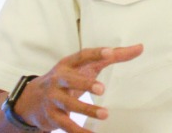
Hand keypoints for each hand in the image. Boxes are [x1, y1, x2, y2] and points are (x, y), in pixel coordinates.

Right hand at [18, 44, 143, 132]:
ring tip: (105, 114)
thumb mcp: (85, 66)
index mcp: (68, 64)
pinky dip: (79, 132)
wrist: (32, 99)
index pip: (82, 56)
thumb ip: (113, 57)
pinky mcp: (52, 116)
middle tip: (102, 89)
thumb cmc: (67, 78)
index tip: (110, 52)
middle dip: (84, 84)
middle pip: (70, 80)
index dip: (96, 54)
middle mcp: (58, 79)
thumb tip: (140, 48)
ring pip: (69, 105)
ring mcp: (53, 98)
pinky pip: (66, 125)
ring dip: (86, 110)